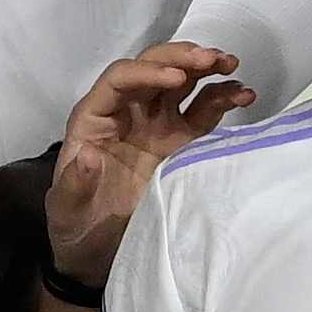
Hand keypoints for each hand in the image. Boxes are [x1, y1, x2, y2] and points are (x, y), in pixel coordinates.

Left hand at [45, 41, 250, 283]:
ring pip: (182, 84)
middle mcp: (126, 113)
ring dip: (206, 69)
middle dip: (181, 58)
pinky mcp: (180, 143)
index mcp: (94, 119)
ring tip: (232, 66)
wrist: (96, 254)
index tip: (177, 77)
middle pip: (153, 69)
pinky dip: (222, 99)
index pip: (119, 79)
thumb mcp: (67, 208)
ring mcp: (156, 126)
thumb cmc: (75, 225)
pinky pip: (203, 112)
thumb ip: (75, 183)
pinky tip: (244, 96)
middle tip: (213, 59)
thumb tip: (88, 155)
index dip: (147, 72)